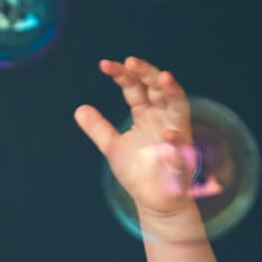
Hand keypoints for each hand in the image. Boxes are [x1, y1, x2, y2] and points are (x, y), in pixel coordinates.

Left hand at [74, 56, 199, 228]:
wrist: (153, 200)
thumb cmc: (138, 170)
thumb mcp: (112, 147)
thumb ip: (99, 128)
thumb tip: (79, 109)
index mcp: (147, 114)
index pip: (135, 88)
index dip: (122, 75)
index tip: (104, 65)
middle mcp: (163, 119)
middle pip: (158, 89)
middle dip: (146, 73)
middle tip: (130, 61)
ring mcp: (175, 137)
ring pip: (179, 108)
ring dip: (173, 92)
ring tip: (163, 77)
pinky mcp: (182, 160)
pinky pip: (181, 149)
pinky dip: (176, 142)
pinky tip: (168, 135)